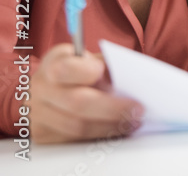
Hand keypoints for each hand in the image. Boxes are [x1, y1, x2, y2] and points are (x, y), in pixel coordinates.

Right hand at [29, 44, 143, 143]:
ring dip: (110, 127)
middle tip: (138, 110)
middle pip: (78, 103)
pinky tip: (115, 130)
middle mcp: (41, 89)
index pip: (66, 69)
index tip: (114, 77)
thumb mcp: (87, 59)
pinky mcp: (42, 134)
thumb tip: (130, 80)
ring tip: (132, 123)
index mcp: (53, 64)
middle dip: (113, 109)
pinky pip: (74, 139)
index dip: (91, 73)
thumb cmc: (75, 70)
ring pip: (77, 127)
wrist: (45, 87)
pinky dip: (99, 135)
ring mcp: (38, 114)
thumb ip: (105, 65)